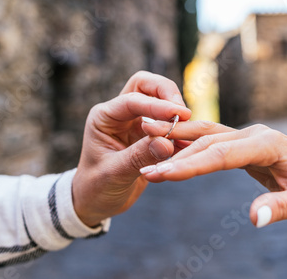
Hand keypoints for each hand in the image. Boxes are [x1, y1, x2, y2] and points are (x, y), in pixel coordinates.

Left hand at [72, 71, 191, 226]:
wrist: (96, 202)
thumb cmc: (96, 187)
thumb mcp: (114, 173)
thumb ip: (139, 157)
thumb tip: (167, 143)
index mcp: (104, 117)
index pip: (133, 100)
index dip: (157, 106)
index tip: (179, 114)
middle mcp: (120, 114)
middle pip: (146, 85)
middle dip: (167, 93)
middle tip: (185, 113)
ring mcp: (136, 121)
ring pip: (160, 99)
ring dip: (175, 110)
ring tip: (190, 129)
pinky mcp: (149, 133)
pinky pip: (168, 122)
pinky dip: (180, 129)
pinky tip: (190, 142)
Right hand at [139, 121, 286, 227]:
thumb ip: (280, 208)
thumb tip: (253, 219)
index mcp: (268, 144)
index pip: (223, 154)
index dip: (192, 164)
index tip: (164, 174)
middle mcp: (254, 133)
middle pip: (209, 142)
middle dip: (176, 156)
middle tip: (147, 170)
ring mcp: (247, 134)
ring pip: (206, 135)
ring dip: (177, 141)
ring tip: (148, 144)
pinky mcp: (242, 141)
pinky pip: (211, 138)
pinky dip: (188, 141)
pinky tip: (168, 143)